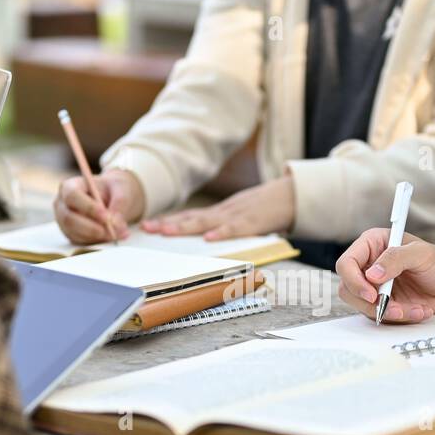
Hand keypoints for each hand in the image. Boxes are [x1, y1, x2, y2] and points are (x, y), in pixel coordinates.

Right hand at [54, 170, 145, 243]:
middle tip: (113, 232)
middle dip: (91, 228)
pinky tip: (114, 236)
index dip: (88, 207)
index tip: (106, 217)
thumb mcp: (121, 190)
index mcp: (70, 186)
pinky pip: (81, 242)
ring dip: (98, 237)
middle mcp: (62, 204)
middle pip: (69, 218)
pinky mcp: (71, 234)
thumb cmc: (115, 190)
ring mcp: (64, 221)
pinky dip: (98, 241)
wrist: (115, 199)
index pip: (72, 196)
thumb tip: (114, 223)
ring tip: (120, 234)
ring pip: (75, 233)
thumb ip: (119, 203)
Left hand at [142, 176, 295, 240]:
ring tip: (167, 231)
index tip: (145, 226)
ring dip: (185, 227)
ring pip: (207, 222)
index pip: (188, 217)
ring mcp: (236, 216)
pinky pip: (235, 229)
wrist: (289, 195)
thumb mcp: (238, 216)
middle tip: (146, 228)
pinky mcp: (252, 223)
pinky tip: (210, 238)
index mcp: (218, 213)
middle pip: (190, 218)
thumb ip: (221, 226)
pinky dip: (222, 233)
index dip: (167, 221)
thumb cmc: (263, 210)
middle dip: (167, 224)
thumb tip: (202, 239)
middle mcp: (222, 213)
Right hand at [335, 230, 434, 322]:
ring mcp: (374, 286)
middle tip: (395, 308)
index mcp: (373, 245)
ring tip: (415, 309)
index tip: (372, 294)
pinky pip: (380, 316)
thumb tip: (372, 274)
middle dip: (371, 303)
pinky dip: (401, 318)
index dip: (354, 281)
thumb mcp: (422, 254)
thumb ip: (397, 258)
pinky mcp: (382, 303)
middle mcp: (369, 265)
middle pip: (348, 289)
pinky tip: (419, 310)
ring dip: (389, 313)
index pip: (347, 263)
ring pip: (363, 307)